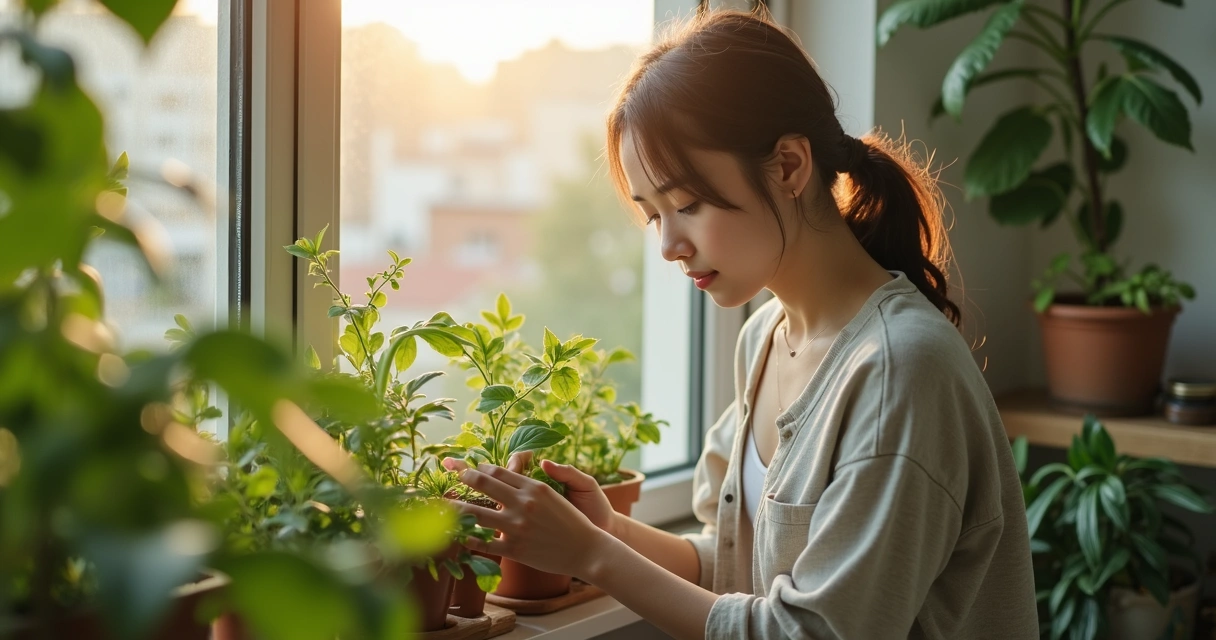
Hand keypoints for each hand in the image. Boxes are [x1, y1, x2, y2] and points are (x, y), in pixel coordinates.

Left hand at [442, 453, 618, 537]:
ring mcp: (517, 527)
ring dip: (455, 508)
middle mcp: (522, 503)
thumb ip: (530, 483)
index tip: (466, 469)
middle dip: (462, 477)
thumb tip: (515, 467)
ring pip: (476, 514)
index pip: (497, 471)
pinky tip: (458, 536)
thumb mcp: (553, 494)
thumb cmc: (572, 521)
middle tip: (448, 475)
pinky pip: (483, 543)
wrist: (586, 549)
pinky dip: (468, 539)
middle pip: (483, 484)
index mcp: (532, 487)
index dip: (478, 469)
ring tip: (441, 506)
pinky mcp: (514, 549)